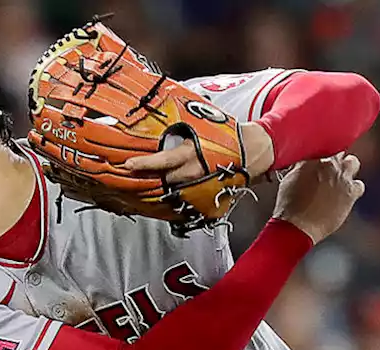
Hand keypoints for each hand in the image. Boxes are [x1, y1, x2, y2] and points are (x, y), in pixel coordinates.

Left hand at [122, 122, 274, 181]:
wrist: (251, 151)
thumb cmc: (226, 136)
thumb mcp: (200, 127)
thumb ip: (181, 130)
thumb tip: (161, 123)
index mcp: (191, 154)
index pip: (162, 161)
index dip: (144, 164)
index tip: (128, 164)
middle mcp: (194, 172)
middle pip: (163, 179)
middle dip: (151, 176)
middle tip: (137, 172)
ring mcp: (200, 186)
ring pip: (173, 189)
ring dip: (163, 184)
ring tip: (153, 181)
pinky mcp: (207, 195)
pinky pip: (186, 197)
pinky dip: (177, 194)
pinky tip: (171, 190)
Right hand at [272, 153, 364, 244]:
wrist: (299, 224)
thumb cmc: (290, 205)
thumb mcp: (289, 179)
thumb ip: (301, 167)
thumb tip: (304, 164)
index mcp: (311, 157)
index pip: (323, 145)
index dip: (323, 153)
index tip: (321, 159)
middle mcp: (329, 163)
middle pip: (339, 151)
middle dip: (336, 159)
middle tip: (329, 169)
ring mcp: (341, 177)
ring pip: (353, 162)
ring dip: (348, 169)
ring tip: (339, 180)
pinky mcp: (351, 192)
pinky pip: (360, 185)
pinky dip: (354, 189)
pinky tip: (346, 195)